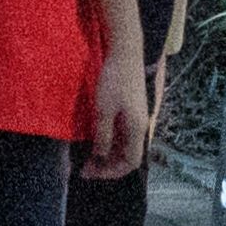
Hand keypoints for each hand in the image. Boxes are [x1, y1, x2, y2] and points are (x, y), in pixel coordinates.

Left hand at [84, 36, 148, 180]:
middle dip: (107, 165)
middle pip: (127, 156)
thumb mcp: (104, 111)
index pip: (130, 162)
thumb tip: (100, 156)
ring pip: (124, 145)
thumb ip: (103, 136)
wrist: (125, 53)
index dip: (111, 172)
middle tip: (85, 167)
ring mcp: (137, 118)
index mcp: (137, 130)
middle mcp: (140, 127)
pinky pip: (122, 134)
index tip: (91, 172)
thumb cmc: (114, 81)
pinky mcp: (132, 110)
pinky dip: (110, 141)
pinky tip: (96, 139)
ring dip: (108, 154)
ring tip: (88, 156)